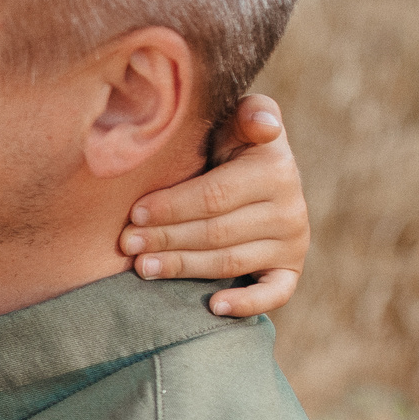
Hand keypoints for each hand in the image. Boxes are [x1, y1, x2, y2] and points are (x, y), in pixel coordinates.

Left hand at [121, 94, 305, 318]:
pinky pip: (275, 293)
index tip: (133, 213)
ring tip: (142, 268)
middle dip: (166, 238)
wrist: (253, 170)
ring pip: (231, 262)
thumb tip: (264, 126)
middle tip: (126, 244)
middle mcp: (290, 208)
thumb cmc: (230, 143)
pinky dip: (247, 304)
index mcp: (276, 169)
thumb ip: (249, 112)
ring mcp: (293, 241)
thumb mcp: (237, 120)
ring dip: (183, 267)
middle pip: (217, 231)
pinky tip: (214, 306)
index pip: (214, 196)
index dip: (171, 206)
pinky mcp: (289, 269)